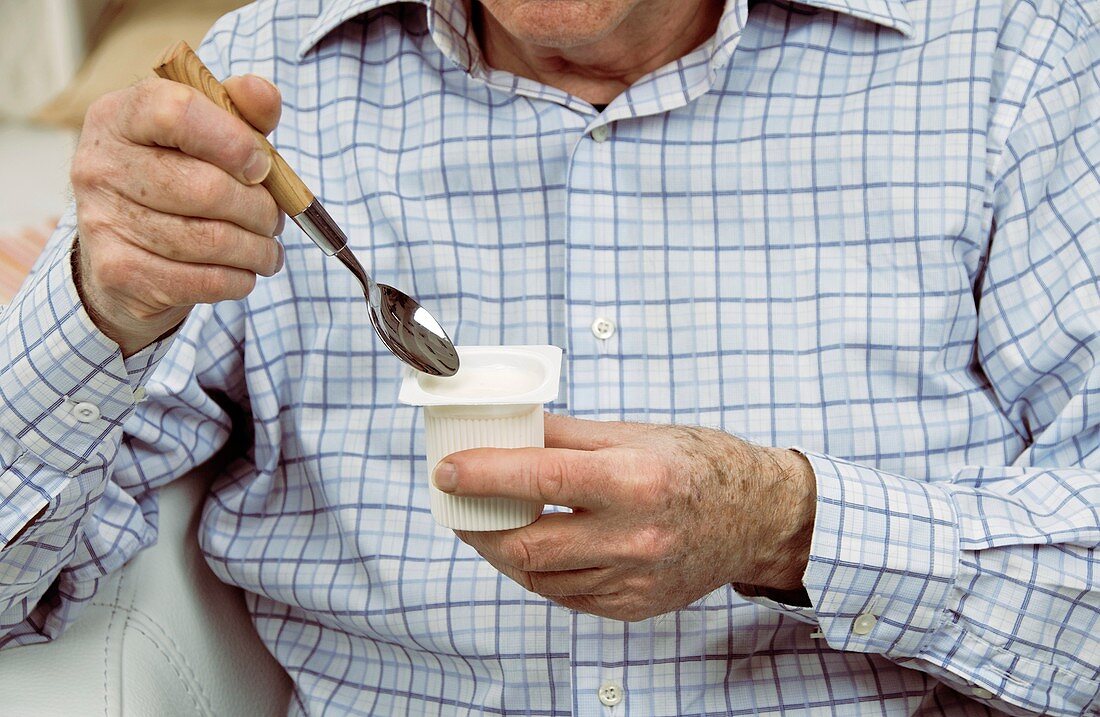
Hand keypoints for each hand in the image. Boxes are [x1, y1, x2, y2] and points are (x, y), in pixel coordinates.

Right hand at [70, 74, 284, 355]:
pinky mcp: (118, 272)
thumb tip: (264, 93)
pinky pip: (203, 281)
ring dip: (258, 249)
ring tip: (268, 249)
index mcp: (119, 116)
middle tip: (274, 219)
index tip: (261, 164)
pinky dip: (240, 279)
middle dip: (260, 209)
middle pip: (207, 188)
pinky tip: (246, 272)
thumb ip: (239, 110)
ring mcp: (102, 221)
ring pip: (212, 240)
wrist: (125, 252)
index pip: (177, 112)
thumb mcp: (206, 135)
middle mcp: (100, 165)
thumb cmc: (177, 179)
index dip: (234, 140)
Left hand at [433, 414, 816, 620]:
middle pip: (527, 546)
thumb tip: (506, 429)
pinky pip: (566, 595)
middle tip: (458, 505)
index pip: (538, 478)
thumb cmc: (698, 464)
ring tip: (489, 524)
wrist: (758, 516)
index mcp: (633, 481)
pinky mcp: (634, 606)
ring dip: (503, 552)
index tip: (447, 470)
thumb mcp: (633, 433)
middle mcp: (634, 537)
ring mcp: (634, 580)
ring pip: (539, 578)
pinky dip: (539, 572)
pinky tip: (534, 547)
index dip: (482, 475)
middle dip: (478, 527)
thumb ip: (565, 436)